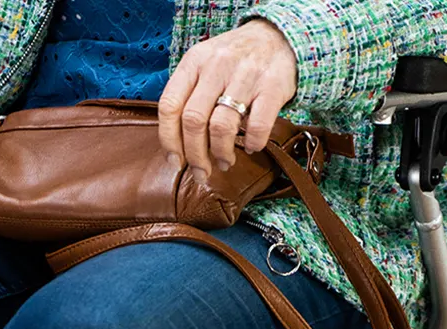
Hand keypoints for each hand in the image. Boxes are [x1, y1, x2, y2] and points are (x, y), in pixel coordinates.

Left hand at [158, 19, 297, 181]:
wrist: (277, 37)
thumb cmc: (235, 61)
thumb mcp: (204, 65)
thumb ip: (189, 95)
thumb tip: (177, 143)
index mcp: (194, 61)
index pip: (169, 106)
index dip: (169, 140)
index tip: (176, 161)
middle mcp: (216, 66)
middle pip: (193, 121)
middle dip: (195, 156)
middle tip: (201, 172)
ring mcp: (245, 75)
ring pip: (221, 127)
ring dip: (221, 153)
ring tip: (225, 162)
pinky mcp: (272, 87)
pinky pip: (257, 126)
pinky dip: (252, 144)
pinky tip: (251, 147)